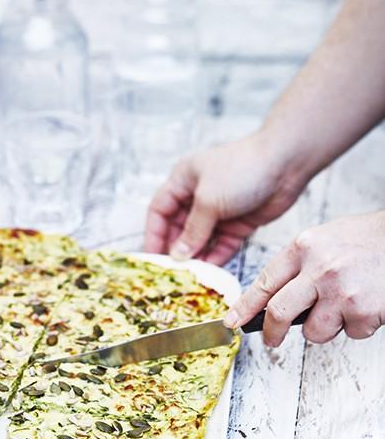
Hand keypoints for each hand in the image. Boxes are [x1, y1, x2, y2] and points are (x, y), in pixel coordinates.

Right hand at [144, 133, 308, 264]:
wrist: (287, 163)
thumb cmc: (242, 169)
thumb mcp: (208, 200)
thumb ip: (192, 231)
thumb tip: (178, 255)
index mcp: (184, 180)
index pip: (160, 210)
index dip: (153, 234)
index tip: (150, 257)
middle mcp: (198, 196)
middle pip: (178, 227)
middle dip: (174, 249)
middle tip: (169, 272)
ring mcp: (219, 210)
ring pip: (200, 239)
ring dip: (195, 256)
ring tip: (188, 276)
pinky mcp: (238, 223)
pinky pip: (221, 244)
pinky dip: (215, 257)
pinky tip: (209, 271)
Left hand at [224, 212, 384, 345]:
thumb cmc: (365, 240)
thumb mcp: (322, 240)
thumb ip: (297, 265)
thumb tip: (271, 297)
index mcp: (303, 248)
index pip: (263, 282)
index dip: (244, 307)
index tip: (232, 321)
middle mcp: (319, 268)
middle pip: (279, 312)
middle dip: (271, 332)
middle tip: (271, 339)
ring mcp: (342, 290)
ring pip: (314, 331)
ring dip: (323, 328)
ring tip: (341, 307)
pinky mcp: (365, 310)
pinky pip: (350, 333)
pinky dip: (357, 325)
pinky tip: (366, 305)